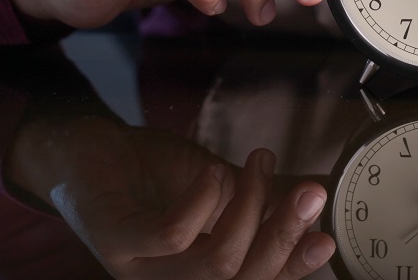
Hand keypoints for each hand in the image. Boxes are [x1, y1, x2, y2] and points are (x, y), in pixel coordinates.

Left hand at [8, 116, 333, 278]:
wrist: (90, 150)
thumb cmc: (156, 175)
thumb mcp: (222, 189)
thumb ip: (259, 201)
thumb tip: (317, 198)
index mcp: (197, 277)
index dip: (294, 267)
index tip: (327, 239)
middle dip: (284, 234)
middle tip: (310, 192)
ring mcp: (139, 271)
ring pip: (216, 262)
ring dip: (249, 206)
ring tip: (258, 163)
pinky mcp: (115, 243)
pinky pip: (173, 235)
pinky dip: (204, 200)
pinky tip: (213, 172)